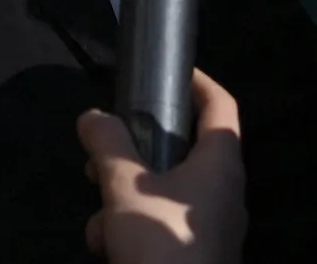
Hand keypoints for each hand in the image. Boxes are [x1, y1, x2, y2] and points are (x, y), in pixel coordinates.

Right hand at [77, 70, 246, 263]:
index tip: (167, 72)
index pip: (221, 105)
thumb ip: (107, 145)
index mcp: (220, 164)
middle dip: (133, 156)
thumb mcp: (124, 187)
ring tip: (100, 223)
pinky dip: (134, 234)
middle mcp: (224, 194)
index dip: (197, 82)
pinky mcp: (197, 259)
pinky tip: (108, 250)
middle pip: (182, 153)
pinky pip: (163, 230)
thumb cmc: (162, 244)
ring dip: (124, 203)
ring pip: (164, 196)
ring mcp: (213, 230)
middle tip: (99, 159)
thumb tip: (93, 116)